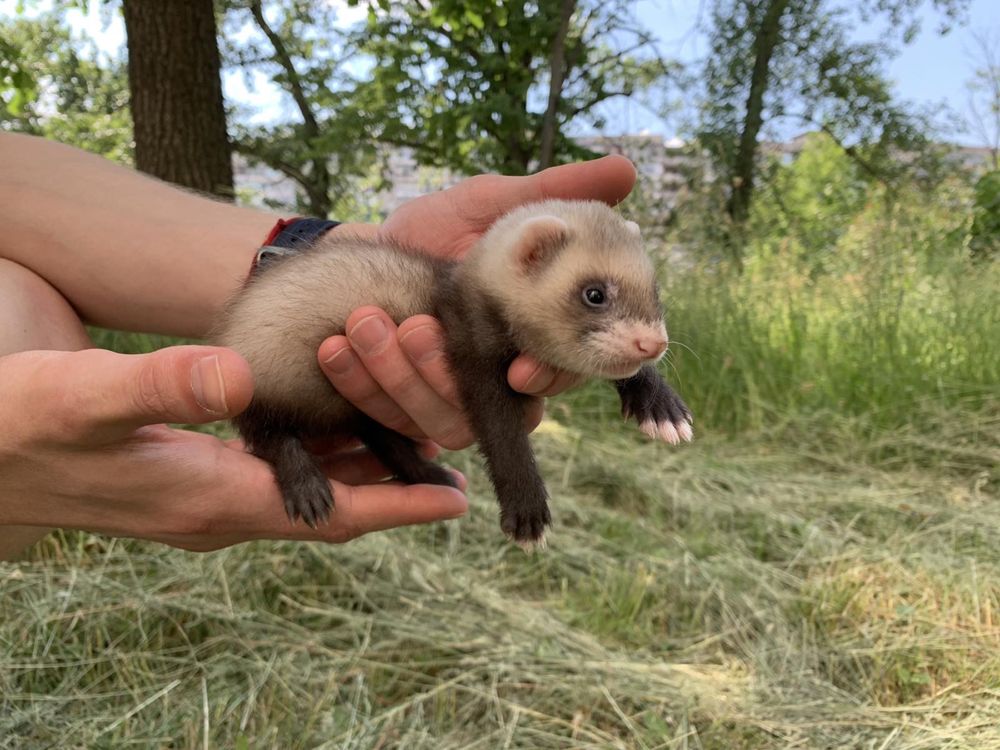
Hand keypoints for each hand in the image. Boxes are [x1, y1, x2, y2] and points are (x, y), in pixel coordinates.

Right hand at [0, 347, 466, 552]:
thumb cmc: (24, 424)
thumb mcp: (87, 396)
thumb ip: (162, 386)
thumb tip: (237, 378)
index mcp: (211, 499)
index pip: (329, 513)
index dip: (397, 505)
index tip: (457, 499)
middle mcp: (219, 511)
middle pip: (333, 508)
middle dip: (394, 490)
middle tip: (457, 471)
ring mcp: (206, 501)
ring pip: (309, 494)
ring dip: (363, 474)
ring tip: (420, 450)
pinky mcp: (193, 482)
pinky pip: (280, 478)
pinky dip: (320, 460)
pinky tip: (341, 431)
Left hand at [319, 156, 636, 446]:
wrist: (370, 253)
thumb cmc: (442, 229)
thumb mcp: (494, 202)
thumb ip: (555, 191)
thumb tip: (626, 170)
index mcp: (535, 337)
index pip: (560, 375)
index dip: (547, 378)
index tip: (518, 368)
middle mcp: (501, 379)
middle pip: (502, 414)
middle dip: (449, 376)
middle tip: (416, 330)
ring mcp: (452, 402)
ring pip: (443, 422)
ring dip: (400, 378)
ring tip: (364, 324)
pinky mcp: (404, 414)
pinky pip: (392, 422)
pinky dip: (361, 386)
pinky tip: (336, 348)